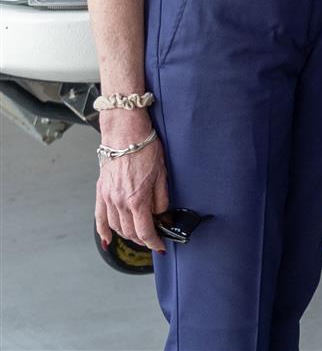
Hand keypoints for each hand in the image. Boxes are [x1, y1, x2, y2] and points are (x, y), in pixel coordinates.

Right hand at [94, 114, 168, 252]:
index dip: (154, 242)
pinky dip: (103, 232)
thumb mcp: (163, 175)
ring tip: (138, 235)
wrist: (125, 135)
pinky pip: (99, 217)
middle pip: (130, 232)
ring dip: (127, 235)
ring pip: (116, 227)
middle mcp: (120, 202)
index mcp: (137, 200)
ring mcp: (108, 198)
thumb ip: (161, 200)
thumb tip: (162, 217)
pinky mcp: (101, 192)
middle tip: (153, 238)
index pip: (145, 231)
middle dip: (142, 239)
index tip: (160, 246)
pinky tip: (107, 241)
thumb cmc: (146, 150)